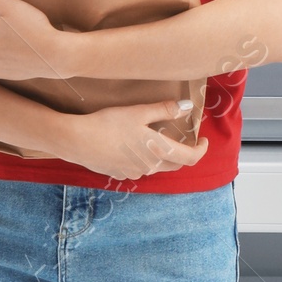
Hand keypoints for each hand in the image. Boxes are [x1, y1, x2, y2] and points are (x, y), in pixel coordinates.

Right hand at [53, 99, 209, 180]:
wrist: (77, 140)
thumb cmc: (109, 123)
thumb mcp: (139, 112)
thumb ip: (164, 110)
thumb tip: (187, 107)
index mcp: (159, 151)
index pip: (190, 158)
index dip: (201, 150)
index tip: (203, 141)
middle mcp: (149, 167)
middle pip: (175, 164)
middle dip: (183, 153)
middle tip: (182, 139)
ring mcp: (134, 173)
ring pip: (156, 167)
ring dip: (161, 156)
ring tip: (154, 139)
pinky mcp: (119, 174)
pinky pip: (138, 168)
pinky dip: (143, 159)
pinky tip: (131, 146)